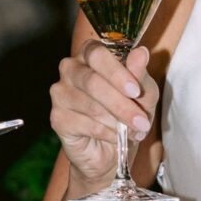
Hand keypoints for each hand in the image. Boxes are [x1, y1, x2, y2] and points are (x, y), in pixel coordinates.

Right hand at [50, 40, 157, 197]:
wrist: (111, 148)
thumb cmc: (127, 112)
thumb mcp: (143, 93)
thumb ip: (140, 74)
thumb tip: (142, 53)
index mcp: (90, 54)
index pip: (97, 54)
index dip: (116, 73)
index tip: (136, 92)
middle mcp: (70, 68)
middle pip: (93, 82)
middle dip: (121, 105)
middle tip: (141, 122)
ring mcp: (60, 93)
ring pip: (91, 106)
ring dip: (117, 122)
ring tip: (132, 131)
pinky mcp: (57, 118)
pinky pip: (85, 125)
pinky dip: (106, 133)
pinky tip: (115, 137)